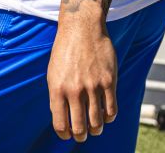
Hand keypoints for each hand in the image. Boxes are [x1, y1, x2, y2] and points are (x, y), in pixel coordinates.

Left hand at [47, 25, 117, 142]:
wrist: (82, 28)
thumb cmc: (65, 51)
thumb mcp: (53, 73)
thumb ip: (57, 96)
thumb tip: (62, 119)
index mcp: (57, 89)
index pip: (60, 124)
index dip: (64, 135)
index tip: (67, 136)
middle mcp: (75, 90)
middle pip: (79, 128)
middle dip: (81, 136)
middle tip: (82, 136)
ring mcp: (93, 86)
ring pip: (97, 122)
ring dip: (96, 129)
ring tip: (95, 129)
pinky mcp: (109, 81)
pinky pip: (111, 109)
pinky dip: (109, 117)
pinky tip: (106, 116)